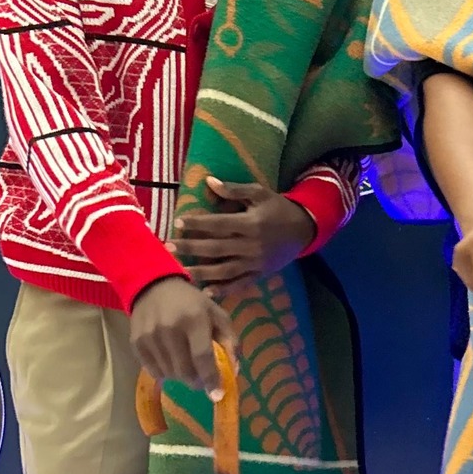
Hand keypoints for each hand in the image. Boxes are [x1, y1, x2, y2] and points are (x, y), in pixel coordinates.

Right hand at [129, 277, 237, 398]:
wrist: (154, 287)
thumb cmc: (192, 303)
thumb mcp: (217, 315)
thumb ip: (230, 342)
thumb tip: (234, 371)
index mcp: (194, 320)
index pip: (202, 357)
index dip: (210, 379)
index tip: (216, 396)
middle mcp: (170, 328)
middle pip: (184, 370)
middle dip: (196, 381)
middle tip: (201, 378)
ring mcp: (150, 336)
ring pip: (169, 374)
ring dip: (180, 376)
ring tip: (185, 364)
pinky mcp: (136, 343)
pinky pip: (153, 371)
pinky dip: (164, 373)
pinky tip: (170, 361)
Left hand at [176, 178, 315, 287]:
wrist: (304, 229)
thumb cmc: (278, 208)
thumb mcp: (260, 193)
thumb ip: (234, 190)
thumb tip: (209, 182)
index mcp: (251, 223)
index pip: (219, 224)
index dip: (197, 224)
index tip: (178, 222)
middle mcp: (251, 245)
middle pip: (216, 248)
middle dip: (191, 248)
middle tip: (168, 248)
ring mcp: (255, 262)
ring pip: (225, 270)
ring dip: (202, 271)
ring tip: (181, 271)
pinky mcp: (259, 274)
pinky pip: (240, 284)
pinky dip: (224, 289)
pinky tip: (206, 292)